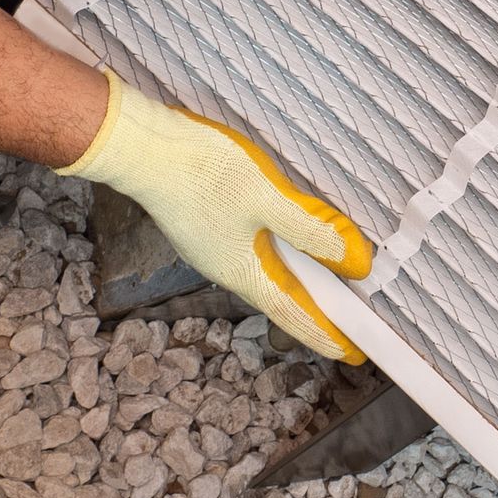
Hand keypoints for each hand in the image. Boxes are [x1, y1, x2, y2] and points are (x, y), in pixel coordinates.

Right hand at [57, 70, 372, 361]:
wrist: (142, 146)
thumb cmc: (204, 171)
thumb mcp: (268, 199)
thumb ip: (311, 230)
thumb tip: (355, 263)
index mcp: (243, 271)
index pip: (292, 313)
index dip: (325, 332)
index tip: (352, 352)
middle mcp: (227, 268)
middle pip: (280, 297)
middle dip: (314, 313)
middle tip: (346, 325)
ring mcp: (213, 247)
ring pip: (266, 274)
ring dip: (297, 284)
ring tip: (324, 288)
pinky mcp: (206, 225)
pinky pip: (253, 252)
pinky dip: (281, 257)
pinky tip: (287, 244)